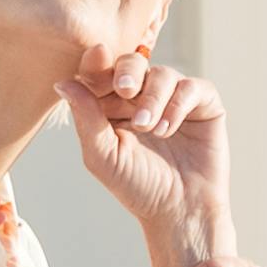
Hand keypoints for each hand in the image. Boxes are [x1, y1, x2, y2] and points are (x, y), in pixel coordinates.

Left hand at [64, 53, 233, 262]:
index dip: (97, 62)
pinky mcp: (203, 104)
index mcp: (113, 106)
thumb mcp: (103, 156)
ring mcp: (174, 99)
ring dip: (153, 98)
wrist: (179, 211)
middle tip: (126, 88)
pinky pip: (191, 87)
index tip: (96, 56)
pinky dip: (177, 104)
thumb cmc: (138, 187)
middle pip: (132, 63)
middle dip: (127, 71)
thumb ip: (85, 118)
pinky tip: (167, 129)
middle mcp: (143, 97)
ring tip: (148, 127)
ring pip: (163, 74)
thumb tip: (62, 83)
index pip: (102, 73)